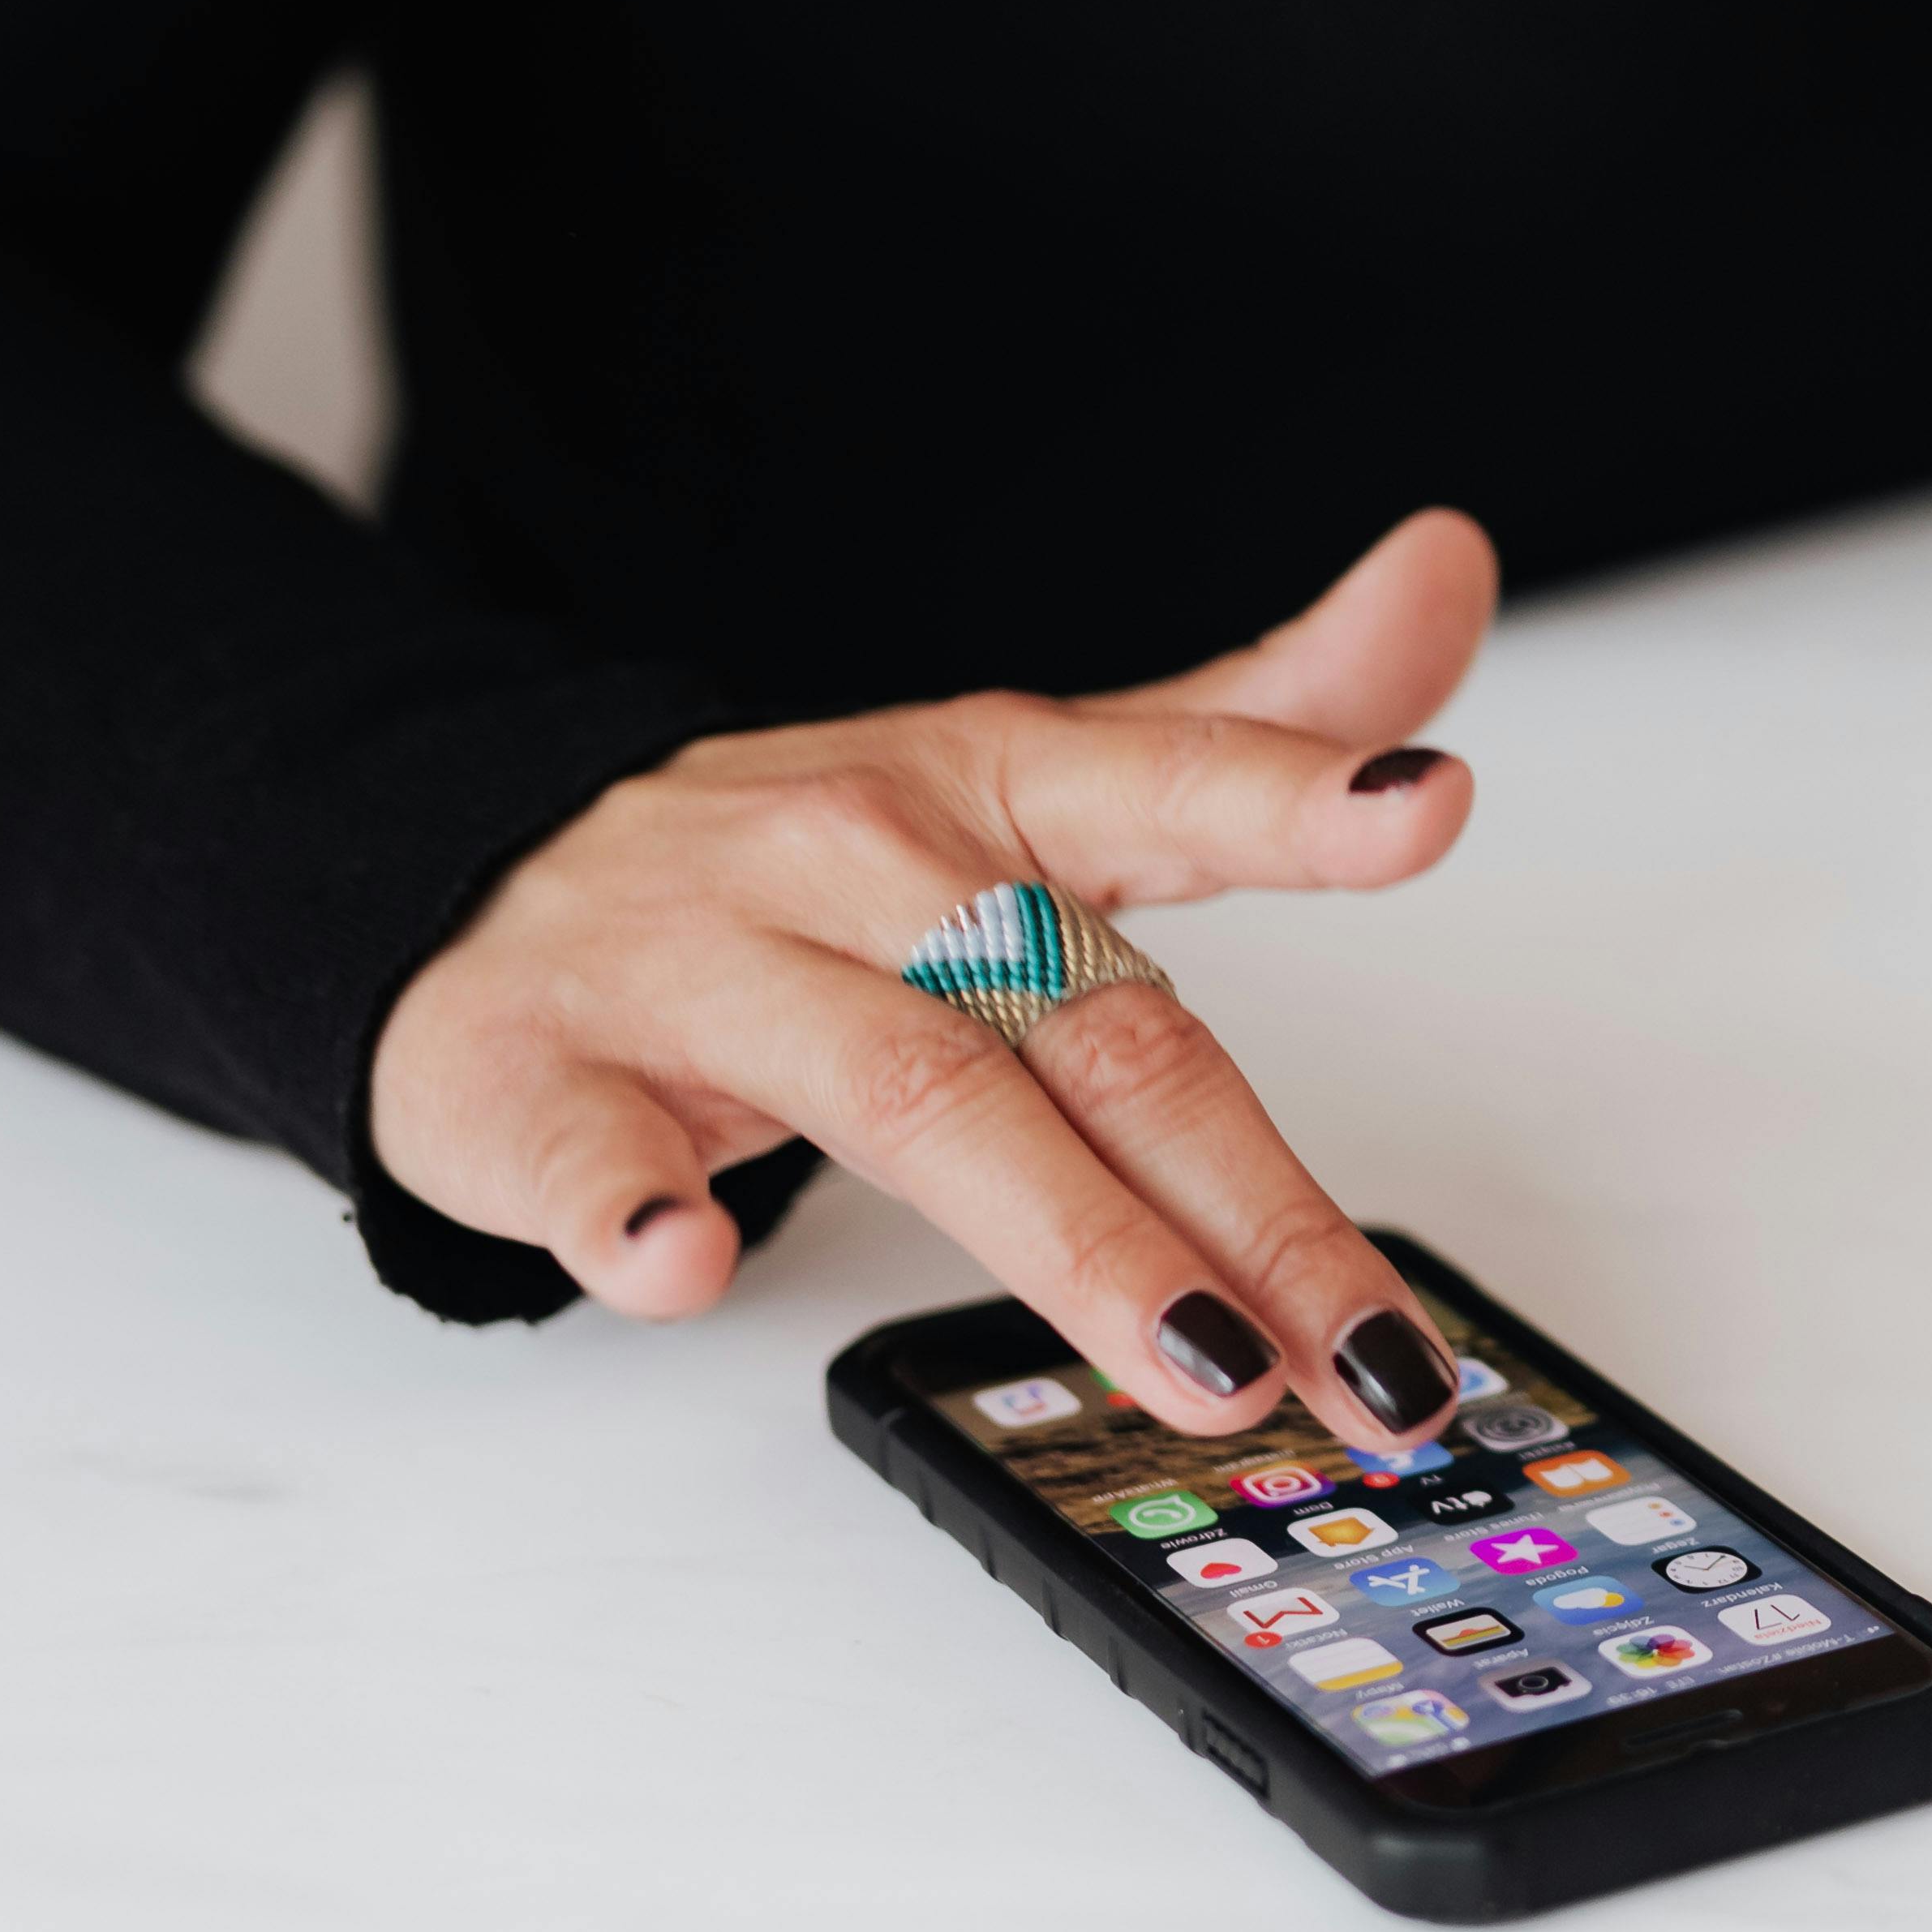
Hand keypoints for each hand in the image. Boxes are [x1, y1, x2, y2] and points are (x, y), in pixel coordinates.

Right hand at [374, 510, 1501, 1451]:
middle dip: (1247, 1203)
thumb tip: (1450, 570)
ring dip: (1066, 1240)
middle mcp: (858, 865)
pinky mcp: (533, 1079)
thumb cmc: (809, 872)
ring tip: (1203, 1361)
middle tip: (1376, 1352)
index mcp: (988, 790)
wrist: (481, 880)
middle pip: (1086, 1030)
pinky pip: (588, 1150)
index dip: (1300, 797)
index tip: (1423, 805)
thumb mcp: (1041, 775)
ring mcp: (694, 970)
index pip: (1168, 783)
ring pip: (907, 1095)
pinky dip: (630, 1211)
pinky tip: (680, 1265)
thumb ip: (1256, 720)